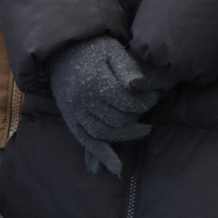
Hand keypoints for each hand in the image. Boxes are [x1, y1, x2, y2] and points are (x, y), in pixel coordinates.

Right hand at [48, 33, 171, 174]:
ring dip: (126, 135)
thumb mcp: (112, 50)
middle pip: (117, 120)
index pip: (126, 102)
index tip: (156, 96)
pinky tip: (117, 168)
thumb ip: (127, 68)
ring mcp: (74, 113)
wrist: (61, 52)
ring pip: (104, 134)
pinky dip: (102, 155)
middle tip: (152, 110)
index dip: (145, 101)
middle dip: (137, 117)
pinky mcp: (70, 120)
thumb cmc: (92, 49)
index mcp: (94, 83)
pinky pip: (86, 142)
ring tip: (144, 130)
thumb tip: (142, 86)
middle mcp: (82, 101)